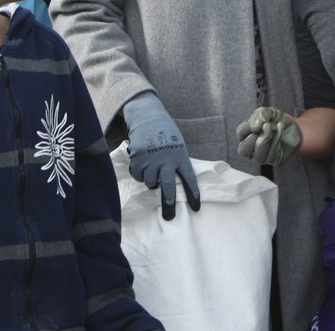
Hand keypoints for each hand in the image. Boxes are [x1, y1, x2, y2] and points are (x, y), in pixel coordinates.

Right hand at [122, 93, 200, 220]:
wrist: (149, 119)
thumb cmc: (166, 136)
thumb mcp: (177, 147)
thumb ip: (177, 164)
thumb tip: (173, 186)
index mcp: (180, 156)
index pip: (189, 177)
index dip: (193, 193)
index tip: (196, 207)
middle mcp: (167, 160)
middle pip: (169, 185)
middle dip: (169, 200)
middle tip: (169, 215)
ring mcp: (152, 160)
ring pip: (150, 183)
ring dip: (151, 180)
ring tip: (152, 169)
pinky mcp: (138, 159)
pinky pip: (138, 176)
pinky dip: (139, 173)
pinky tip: (142, 163)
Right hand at [236, 107, 301, 164]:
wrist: (292, 127)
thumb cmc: (276, 120)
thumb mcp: (269, 112)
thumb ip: (261, 114)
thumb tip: (257, 124)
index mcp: (245, 135)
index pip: (240, 133)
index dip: (248, 127)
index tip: (259, 122)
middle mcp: (250, 148)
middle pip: (243, 150)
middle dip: (254, 139)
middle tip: (266, 126)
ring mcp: (260, 156)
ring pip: (258, 156)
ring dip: (266, 139)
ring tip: (273, 128)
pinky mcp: (272, 160)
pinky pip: (271, 156)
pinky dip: (276, 140)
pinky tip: (280, 130)